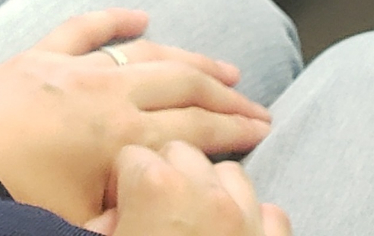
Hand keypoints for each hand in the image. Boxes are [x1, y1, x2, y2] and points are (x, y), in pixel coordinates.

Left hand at [0, 8, 272, 225]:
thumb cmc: (5, 191)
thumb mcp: (80, 224)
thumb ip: (132, 217)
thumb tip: (169, 213)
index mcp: (122, 139)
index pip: (197, 129)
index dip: (237, 131)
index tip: (265, 131)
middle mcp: (104, 94)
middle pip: (183, 83)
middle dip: (227, 95)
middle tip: (259, 106)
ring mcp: (71, 68)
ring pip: (146, 53)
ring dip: (188, 56)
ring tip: (224, 66)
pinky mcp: (37, 55)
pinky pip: (84, 27)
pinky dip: (115, 18)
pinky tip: (139, 15)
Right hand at [84, 139, 290, 235]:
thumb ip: (102, 216)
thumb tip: (107, 209)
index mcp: (153, 183)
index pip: (133, 153)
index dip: (125, 176)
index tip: (122, 195)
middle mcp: (202, 189)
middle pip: (182, 145)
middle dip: (168, 166)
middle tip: (157, 197)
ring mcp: (244, 217)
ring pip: (231, 171)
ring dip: (214, 184)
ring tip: (198, 205)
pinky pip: (272, 211)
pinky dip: (257, 218)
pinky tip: (240, 228)